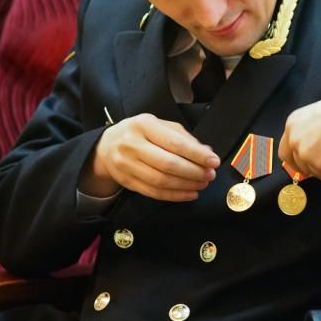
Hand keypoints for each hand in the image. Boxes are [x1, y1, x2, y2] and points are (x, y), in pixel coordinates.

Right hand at [82, 114, 219, 201]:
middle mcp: (132, 144)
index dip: (196, 154)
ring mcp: (126, 165)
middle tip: (210, 175)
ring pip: (161, 181)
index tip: (214, 161)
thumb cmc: (141, 133)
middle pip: (168, 164)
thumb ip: (183, 137)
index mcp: (144, 125)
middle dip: (193, 172)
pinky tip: (189, 193)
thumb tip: (206, 152)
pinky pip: (153, 192)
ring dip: (186, 185)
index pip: (174, 143)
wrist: (107, 145)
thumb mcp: (160, 126)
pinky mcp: (126, 181)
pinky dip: (174, 196)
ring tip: (202, 184)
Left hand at [278, 86, 320, 185]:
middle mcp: (296, 141)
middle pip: (301, 166)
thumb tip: (312, 145)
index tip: (304, 165)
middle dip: (313, 169)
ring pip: (318, 174)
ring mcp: (308, 154)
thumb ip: (307, 130)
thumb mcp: (316, 113)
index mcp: (293, 125)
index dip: (296, 161)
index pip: (285, 152)